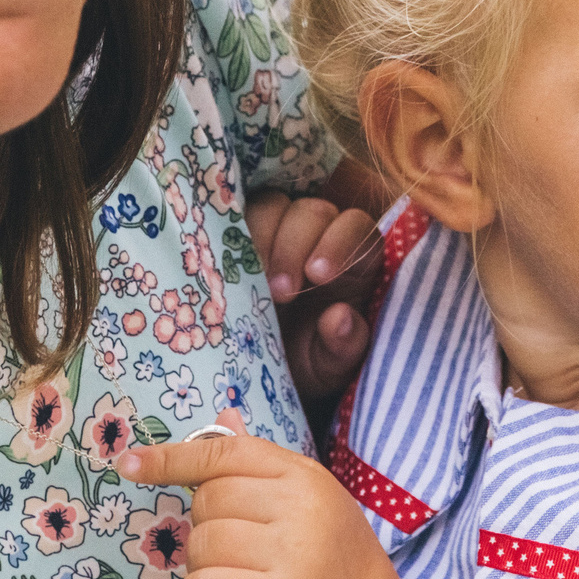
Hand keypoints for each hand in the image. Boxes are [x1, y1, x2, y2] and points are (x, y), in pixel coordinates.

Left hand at [117, 431, 399, 578]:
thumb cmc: (335, 564)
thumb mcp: (310, 502)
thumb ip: (261, 465)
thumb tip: (222, 417)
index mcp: (305, 476)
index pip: (226, 452)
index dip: (173, 457)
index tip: (130, 463)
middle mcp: (301, 507)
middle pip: (208, 500)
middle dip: (204, 527)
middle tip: (236, 553)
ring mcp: (292, 554)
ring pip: (202, 544)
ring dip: (202, 566)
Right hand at [248, 158, 390, 400]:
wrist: (263, 371)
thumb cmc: (307, 362)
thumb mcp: (329, 366)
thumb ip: (343, 346)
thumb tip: (340, 317)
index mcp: (354, 262)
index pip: (357, 227)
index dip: (339, 242)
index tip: (317, 275)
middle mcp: (319, 237)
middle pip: (313, 212)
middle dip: (294, 246)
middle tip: (279, 293)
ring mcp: (278, 231)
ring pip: (272, 206)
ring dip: (261, 238)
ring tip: (252, 282)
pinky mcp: (242, 235)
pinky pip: (234, 215)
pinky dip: (228, 234)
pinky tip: (222, 267)